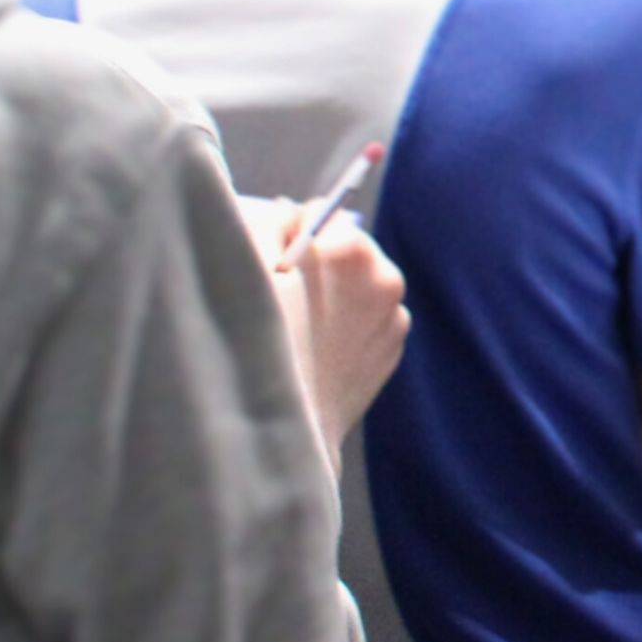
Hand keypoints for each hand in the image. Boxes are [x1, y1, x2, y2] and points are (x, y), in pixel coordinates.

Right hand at [257, 201, 409, 458]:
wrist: (285, 432)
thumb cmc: (254, 345)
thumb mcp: (247, 273)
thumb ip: (267, 225)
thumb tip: (288, 210)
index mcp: (351, 251)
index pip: (319, 214)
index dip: (289, 230)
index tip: (271, 256)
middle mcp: (385, 277)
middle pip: (345, 246)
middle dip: (315, 260)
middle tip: (280, 292)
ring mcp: (394, 315)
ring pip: (358, 282)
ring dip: (333, 291)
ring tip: (298, 324)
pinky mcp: (393, 347)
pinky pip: (367, 317)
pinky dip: (346, 322)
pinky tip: (317, 346)